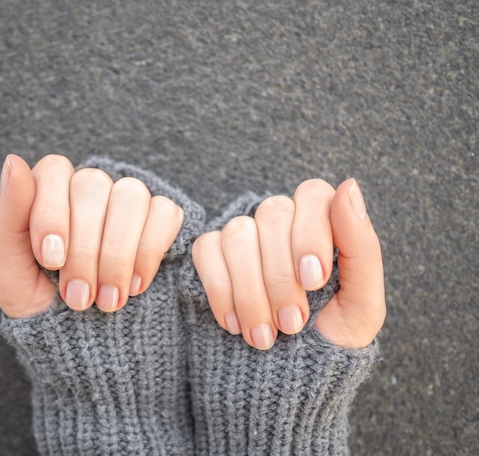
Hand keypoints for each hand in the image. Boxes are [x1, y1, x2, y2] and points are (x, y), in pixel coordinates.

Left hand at [0, 154, 183, 317]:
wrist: (83, 344)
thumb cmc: (43, 302)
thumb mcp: (11, 274)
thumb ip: (7, 219)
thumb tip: (12, 161)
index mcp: (50, 191)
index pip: (54, 170)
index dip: (52, 213)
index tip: (51, 261)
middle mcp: (90, 188)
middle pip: (92, 185)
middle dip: (84, 248)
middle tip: (77, 297)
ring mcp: (127, 200)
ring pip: (130, 196)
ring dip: (117, 254)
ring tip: (107, 300)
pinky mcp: (161, 218)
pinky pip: (164, 212)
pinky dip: (148, 252)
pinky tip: (134, 285)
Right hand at [192, 179, 385, 349]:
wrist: (288, 382)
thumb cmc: (330, 340)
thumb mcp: (361, 305)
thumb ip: (361, 246)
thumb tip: (349, 185)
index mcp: (321, 226)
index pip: (312, 194)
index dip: (310, 233)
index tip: (314, 281)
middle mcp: (282, 224)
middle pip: (272, 213)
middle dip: (281, 276)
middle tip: (293, 323)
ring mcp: (245, 238)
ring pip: (238, 233)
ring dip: (251, 291)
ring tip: (265, 335)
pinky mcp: (212, 256)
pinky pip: (206, 250)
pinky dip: (221, 290)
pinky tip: (235, 323)